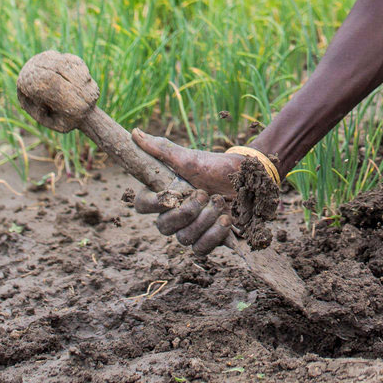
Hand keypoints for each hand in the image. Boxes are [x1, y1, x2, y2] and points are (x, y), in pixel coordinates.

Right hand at [130, 130, 246, 256]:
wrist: (248, 178)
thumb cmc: (215, 166)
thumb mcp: (189, 157)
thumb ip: (162, 149)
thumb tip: (134, 133)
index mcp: (166, 195)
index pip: (142, 206)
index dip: (152, 204)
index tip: (169, 195)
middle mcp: (175, 216)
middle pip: (163, 227)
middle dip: (186, 212)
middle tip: (204, 194)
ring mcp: (192, 230)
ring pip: (184, 239)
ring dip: (204, 221)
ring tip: (219, 203)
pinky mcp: (210, 240)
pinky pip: (202, 249)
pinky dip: (214, 236)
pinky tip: (227, 220)